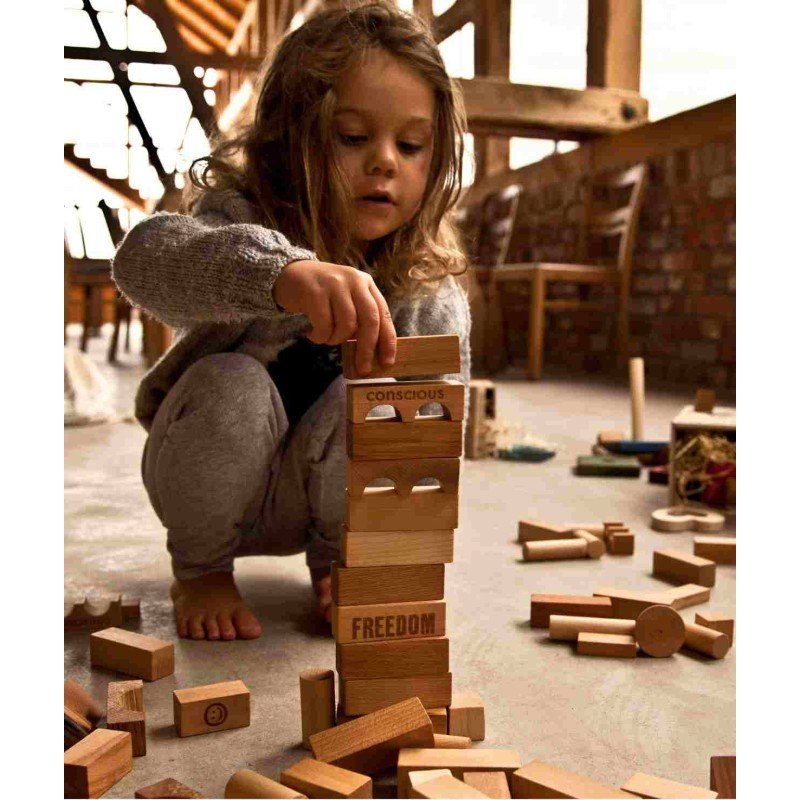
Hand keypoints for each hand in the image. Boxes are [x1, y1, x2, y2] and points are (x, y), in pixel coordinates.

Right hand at [274, 259, 395, 374]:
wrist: (291, 274)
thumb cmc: (323, 295)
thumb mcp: (347, 299)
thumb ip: (360, 318)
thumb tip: (372, 352)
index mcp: (366, 284)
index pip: (383, 314)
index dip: (387, 340)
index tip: (387, 362)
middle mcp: (354, 280)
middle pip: (369, 320)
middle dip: (367, 349)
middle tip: (363, 369)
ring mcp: (335, 284)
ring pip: (346, 325)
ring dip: (337, 340)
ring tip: (327, 339)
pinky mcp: (315, 291)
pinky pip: (324, 325)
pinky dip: (320, 336)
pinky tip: (312, 334)